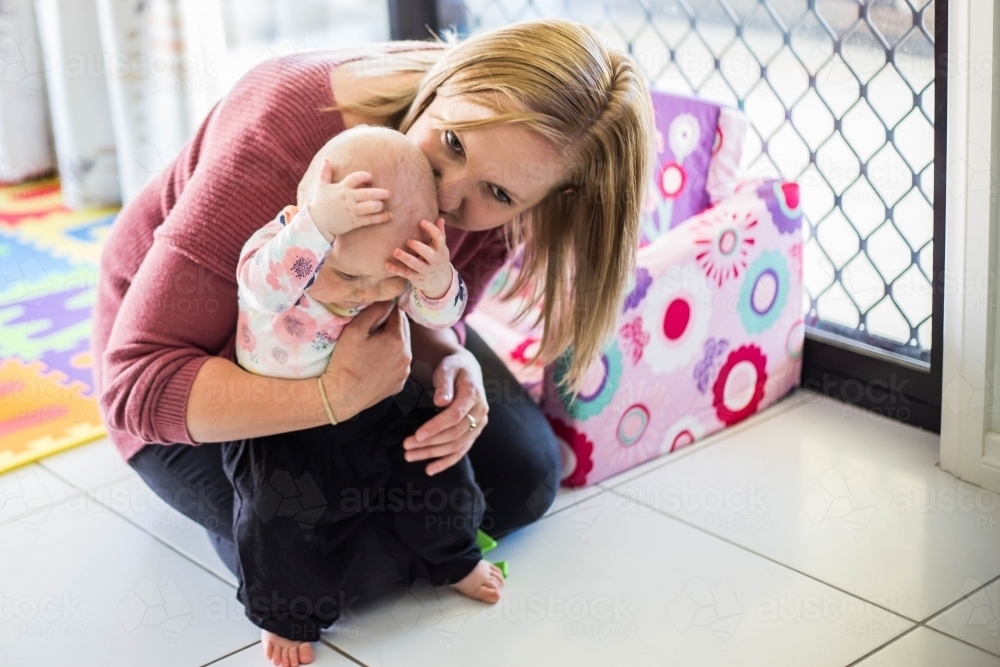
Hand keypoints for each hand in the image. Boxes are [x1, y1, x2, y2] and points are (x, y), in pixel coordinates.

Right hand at [307, 159, 392, 240]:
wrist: (317, 222)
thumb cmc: (321, 202)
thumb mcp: (321, 186)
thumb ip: (325, 172)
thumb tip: (326, 159)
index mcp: (341, 188)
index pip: (354, 178)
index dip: (363, 176)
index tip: (370, 177)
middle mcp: (347, 199)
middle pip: (366, 194)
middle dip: (379, 193)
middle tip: (388, 193)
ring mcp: (351, 211)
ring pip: (369, 207)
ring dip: (379, 206)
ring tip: (384, 204)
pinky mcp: (354, 222)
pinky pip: (370, 220)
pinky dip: (381, 218)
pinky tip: (389, 216)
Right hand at [321, 301, 410, 420]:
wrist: (342, 396)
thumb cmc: (346, 361)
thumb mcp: (355, 330)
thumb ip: (374, 311)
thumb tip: (388, 300)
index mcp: (398, 340)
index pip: (398, 313)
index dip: (386, 309)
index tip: (376, 311)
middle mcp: (407, 356)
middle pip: (403, 330)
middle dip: (391, 325)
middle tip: (373, 326)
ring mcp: (405, 372)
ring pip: (403, 348)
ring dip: (393, 342)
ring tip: (375, 344)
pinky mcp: (400, 384)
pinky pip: (399, 365)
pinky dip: (392, 359)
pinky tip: (377, 361)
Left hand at [386, 218, 453, 299]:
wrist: (441, 282)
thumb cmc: (438, 259)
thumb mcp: (441, 248)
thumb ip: (440, 233)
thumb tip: (440, 219)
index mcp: (440, 250)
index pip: (438, 238)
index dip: (431, 230)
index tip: (422, 222)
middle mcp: (434, 260)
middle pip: (429, 254)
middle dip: (419, 247)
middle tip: (408, 241)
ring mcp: (425, 270)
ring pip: (417, 265)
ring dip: (406, 258)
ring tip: (396, 251)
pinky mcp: (416, 278)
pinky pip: (406, 274)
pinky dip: (396, 270)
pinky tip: (387, 265)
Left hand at [402, 348, 488, 475]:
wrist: (467, 370)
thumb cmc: (453, 367)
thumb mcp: (447, 368)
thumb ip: (444, 383)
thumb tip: (441, 401)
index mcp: (473, 394)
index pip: (455, 416)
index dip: (436, 427)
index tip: (417, 435)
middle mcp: (480, 412)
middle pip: (455, 434)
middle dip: (430, 443)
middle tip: (406, 447)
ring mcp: (479, 424)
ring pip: (457, 445)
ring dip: (433, 454)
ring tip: (410, 457)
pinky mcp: (474, 432)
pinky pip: (461, 450)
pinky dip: (446, 462)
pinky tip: (429, 469)